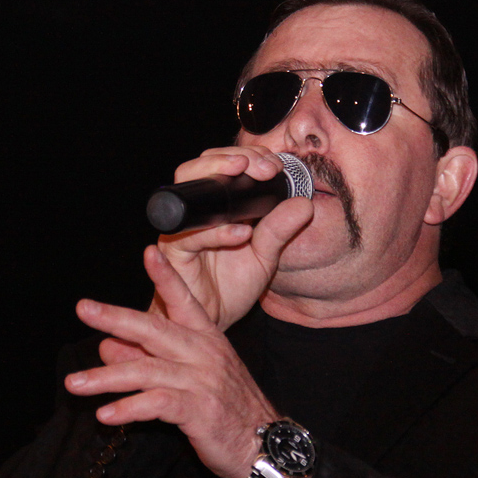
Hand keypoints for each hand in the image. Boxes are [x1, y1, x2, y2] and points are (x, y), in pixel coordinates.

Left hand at [66, 245, 278, 477]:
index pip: (184, 301)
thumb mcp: (192, 379)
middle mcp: (204, 353)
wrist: (265, 444)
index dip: (167, 276)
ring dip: (105, 377)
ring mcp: (202, 381)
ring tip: (74, 383)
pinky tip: (104, 415)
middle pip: (154, 329)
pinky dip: (128, 409)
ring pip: (146, 370)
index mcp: (207, 339)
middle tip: (84, 309)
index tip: (149, 252)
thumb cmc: (228, 409)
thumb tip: (107, 348)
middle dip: (116, 317)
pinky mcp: (199, 411)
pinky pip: (156, 404)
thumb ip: (148, 360)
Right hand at [154, 146, 313, 329]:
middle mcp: (194, 213)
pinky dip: (217, 233)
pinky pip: (190, 237)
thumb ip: (281, 229)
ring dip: (218, 177)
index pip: (222, 166)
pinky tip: (241, 233)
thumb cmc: (232, 285)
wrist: (215, 320)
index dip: (246, 157)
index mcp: (215, 207)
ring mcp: (181, 231)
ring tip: (250, 178)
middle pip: (197, 167)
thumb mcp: (265, 255)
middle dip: (230, 158)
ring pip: (187, 191)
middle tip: (262, 167)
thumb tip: (304, 204)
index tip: (275, 165)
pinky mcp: (173, 253)